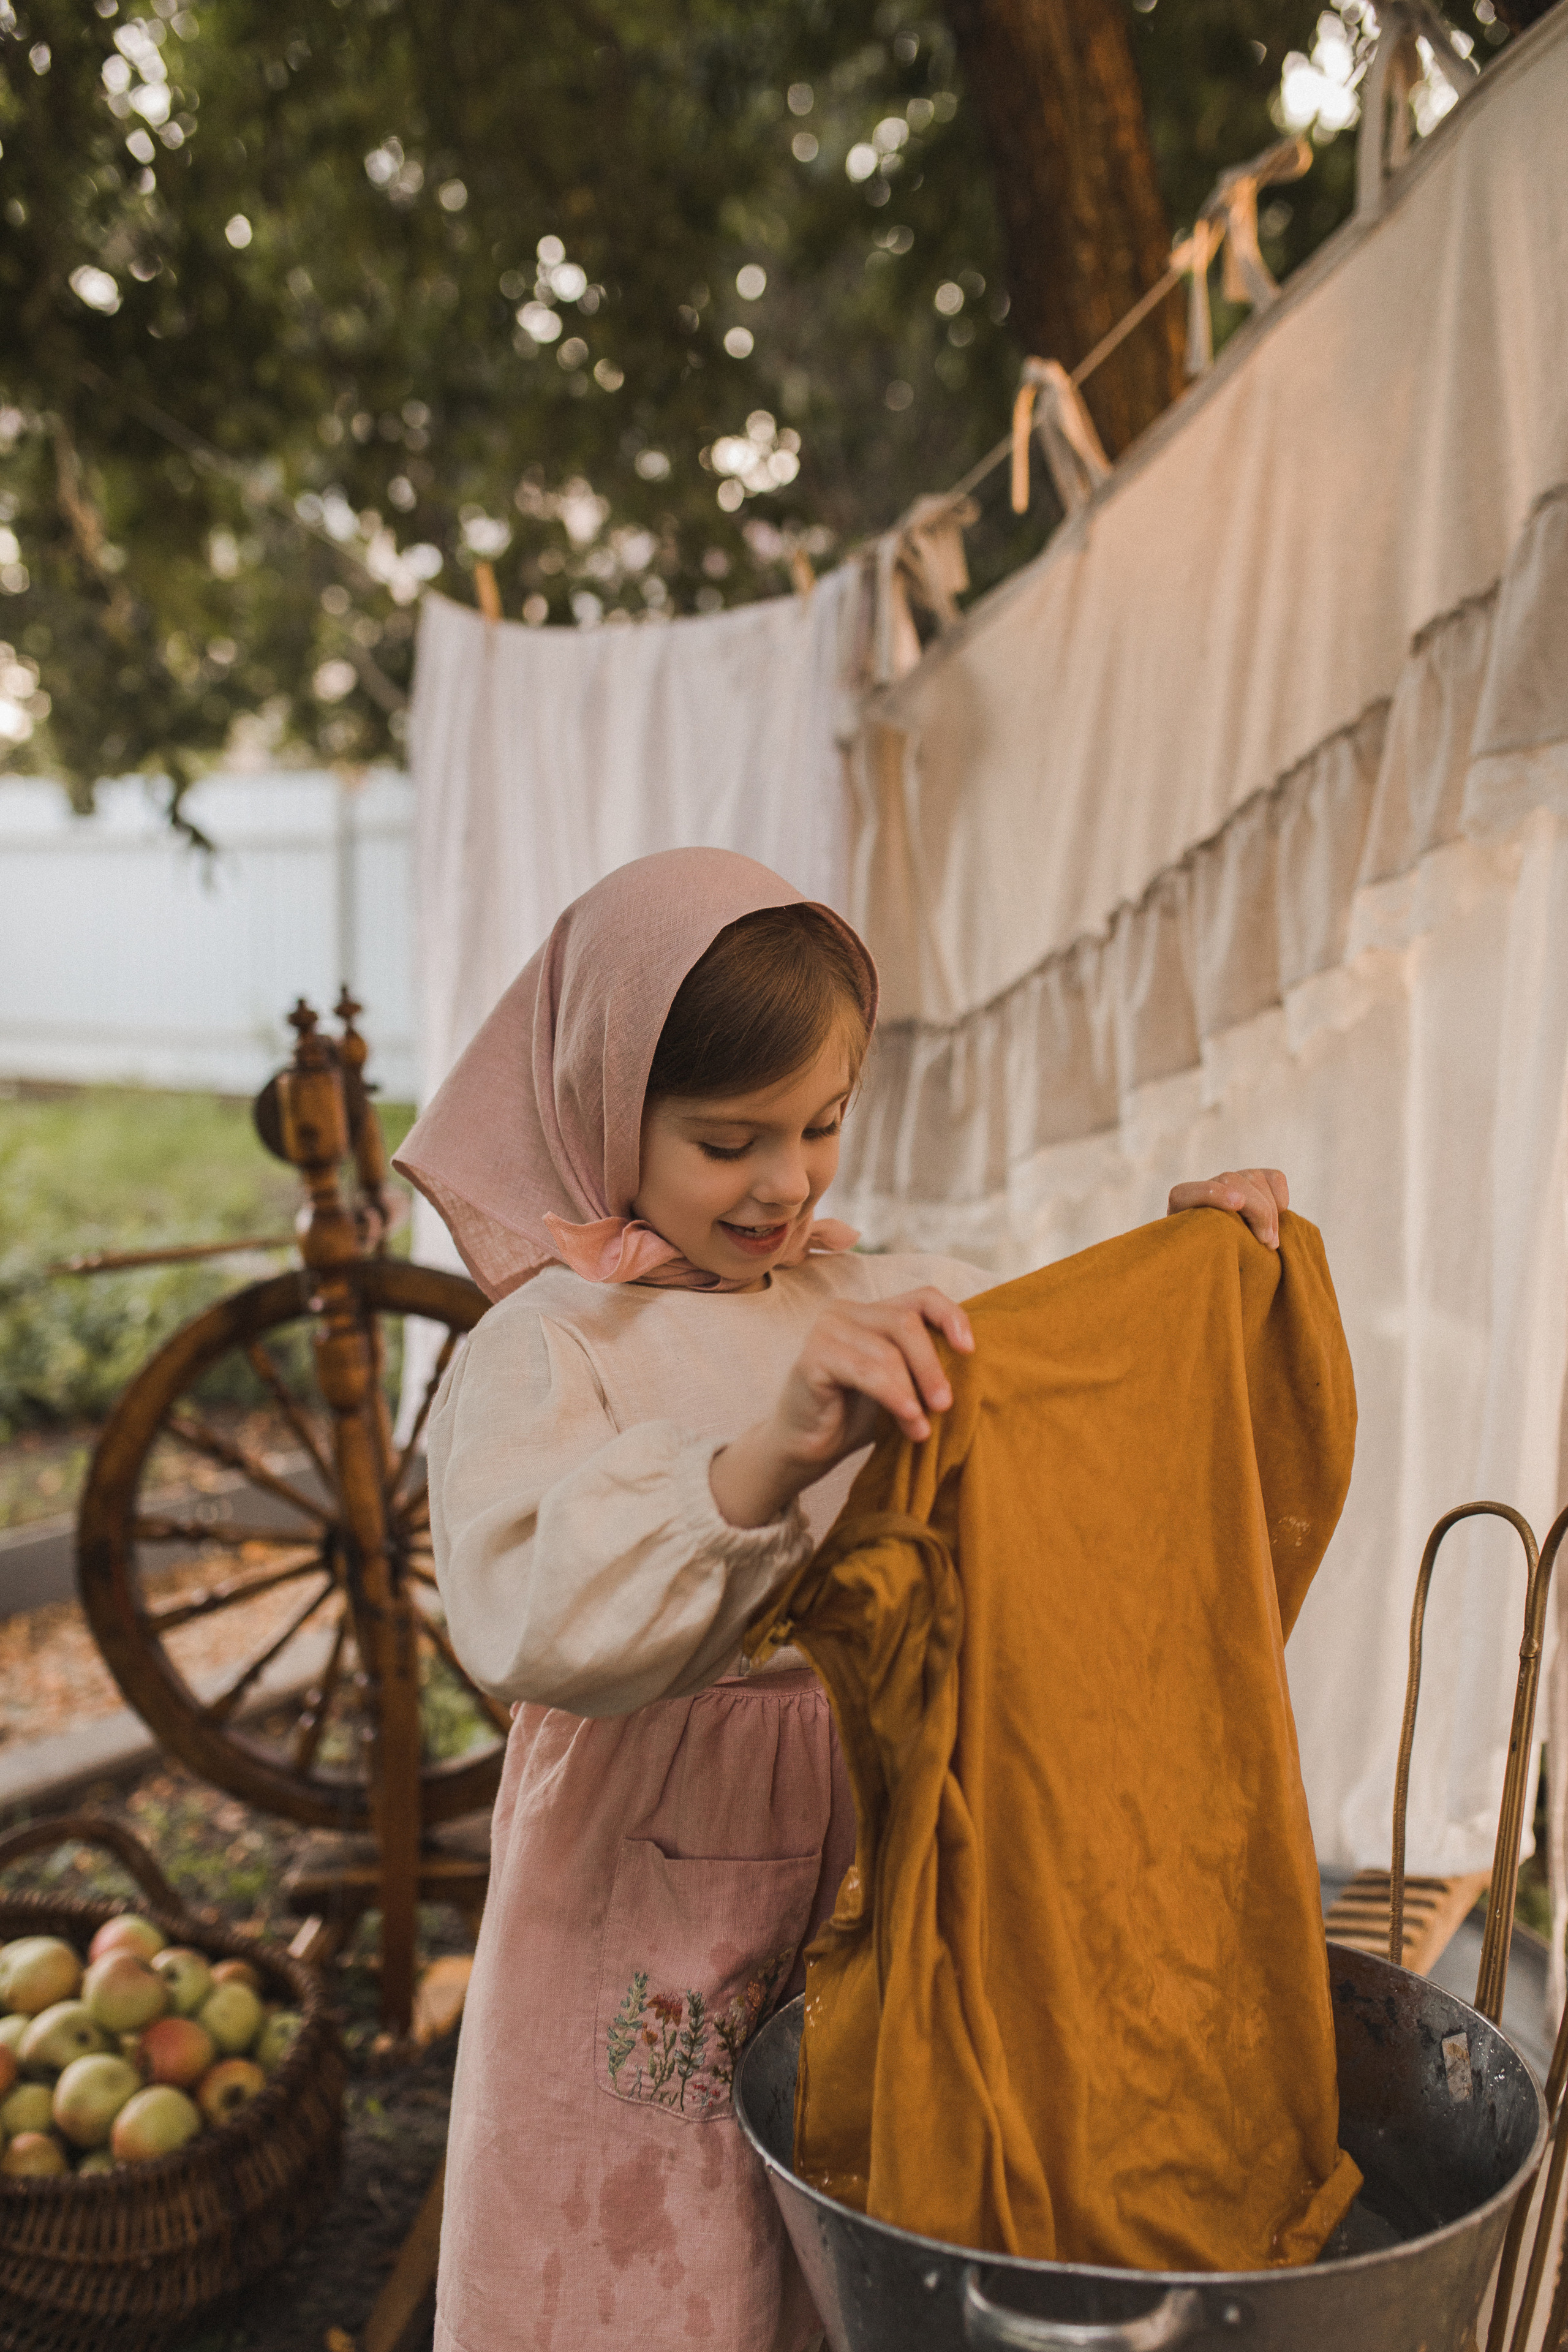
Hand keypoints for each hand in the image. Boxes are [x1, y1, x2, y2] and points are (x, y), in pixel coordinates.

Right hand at [710, 1288, 973, 1528]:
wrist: (806, 1447)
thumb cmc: (855, 1416)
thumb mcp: (900, 1384)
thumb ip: (923, 1364)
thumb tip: (974, 1361)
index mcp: (871, 1311)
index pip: (921, 1297)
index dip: (950, 1316)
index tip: (970, 1351)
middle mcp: (845, 1310)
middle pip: (906, 1322)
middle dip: (932, 1366)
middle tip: (946, 1405)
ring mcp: (826, 1329)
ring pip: (888, 1350)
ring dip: (912, 1392)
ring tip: (922, 1429)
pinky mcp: (812, 1356)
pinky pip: (866, 1372)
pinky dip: (894, 1397)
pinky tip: (908, 1422)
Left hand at [1167, 1167, 1288, 1249]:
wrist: (1221, 1257)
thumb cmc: (1208, 1261)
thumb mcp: (1200, 1261)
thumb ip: (1204, 1254)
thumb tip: (1217, 1263)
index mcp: (1182, 1205)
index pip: (1189, 1191)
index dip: (1212, 1193)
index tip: (1236, 1205)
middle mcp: (1208, 1187)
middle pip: (1231, 1180)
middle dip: (1257, 1210)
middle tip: (1266, 1242)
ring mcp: (1233, 1182)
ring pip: (1254, 1178)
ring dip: (1270, 1210)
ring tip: (1271, 1241)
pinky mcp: (1255, 1181)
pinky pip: (1274, 1178)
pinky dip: (1280, 1197)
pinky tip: (1279, 1217)